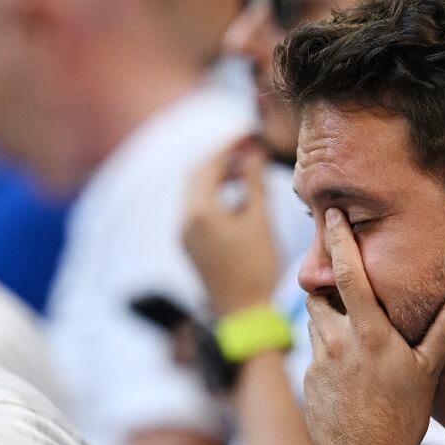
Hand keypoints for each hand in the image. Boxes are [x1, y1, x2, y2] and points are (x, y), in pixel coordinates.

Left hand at [183, 138, 281, 314]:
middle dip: (221, 156)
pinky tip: (237, 192)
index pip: (210, 165)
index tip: (250, 134)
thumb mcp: (260, 221)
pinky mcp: (190, 242)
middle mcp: (184, 219)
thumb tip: (254, 152)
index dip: (230, 146)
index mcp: (200, 211)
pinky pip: (197, 206)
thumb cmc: (257, 268)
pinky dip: (214, 191)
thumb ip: (253, 183)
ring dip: (218, 174)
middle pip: (197, 174)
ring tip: (246, 166)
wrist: (243, 311)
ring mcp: (184, 232)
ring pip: (195, 190)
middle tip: (247, 145)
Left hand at [304, 207, 444, 444]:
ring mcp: (317, 363)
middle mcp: (337, 342)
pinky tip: (351, 372)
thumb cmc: (403, 418)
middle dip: (328, 281)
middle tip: (341, 274)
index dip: (338, 241)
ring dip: (329, 316)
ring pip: (315, 322)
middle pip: (320, 294)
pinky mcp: (308, 383)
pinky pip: (316, 354)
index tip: (330, 214)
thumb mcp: (429, 371)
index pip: (347, 274)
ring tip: (353, 325)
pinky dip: (330, 352)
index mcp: (368, 333)